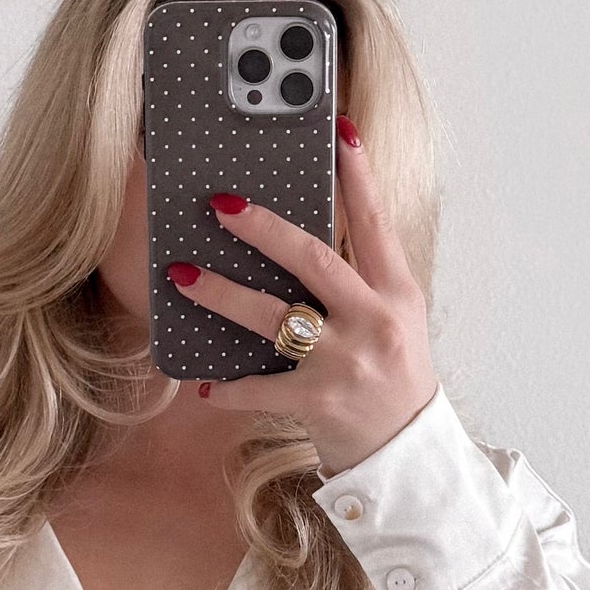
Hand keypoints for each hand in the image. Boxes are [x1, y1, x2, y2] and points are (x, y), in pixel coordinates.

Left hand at [162, 116, 439, 474]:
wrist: (407, 458)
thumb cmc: (391, 384)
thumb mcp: (391, 325)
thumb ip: (357, 284)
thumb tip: (296, 243)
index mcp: (396, 294)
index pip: (375, 224)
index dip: (358, 177)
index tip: (340, 132)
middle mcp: (374, 322)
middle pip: (313, 258)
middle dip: (261, 227)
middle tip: (219, 204)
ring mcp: (346, 362)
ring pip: (273, 316)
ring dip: (221, 294)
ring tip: (182, 276)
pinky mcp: (320, 402)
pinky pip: (260, 386)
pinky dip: (228, 387)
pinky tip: (203, 383)